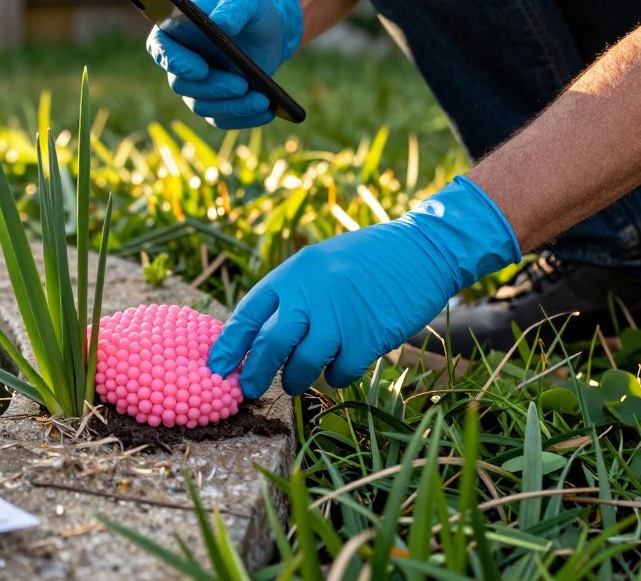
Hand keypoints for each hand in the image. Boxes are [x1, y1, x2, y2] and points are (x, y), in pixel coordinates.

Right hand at [146, 0, 302, 128]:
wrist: (270, 29)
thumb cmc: (250, 7)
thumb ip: (233, 7)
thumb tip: (220, 23)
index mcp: (176, 31)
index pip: (160, 48)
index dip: (174, 62)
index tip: (200, 69)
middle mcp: (181, 62)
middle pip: (183, 84)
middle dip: (213, 88)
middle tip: (241, 85)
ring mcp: (197, 86)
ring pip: (202, 106)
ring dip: (232, 106)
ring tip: (262, 100)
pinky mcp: (216, 102)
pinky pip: (222, 119)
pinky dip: (244, 118)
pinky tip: (267, 112)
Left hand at [207, 176, 520, 396]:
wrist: (423, 250)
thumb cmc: (368, 258)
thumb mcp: (320, 263)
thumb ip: (293, 294)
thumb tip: (260, 336)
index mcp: (293, 273)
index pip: (248, 313)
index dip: (230, 344)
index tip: (216, 367)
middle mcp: (310, 295)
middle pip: (270, 345)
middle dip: (256, 372)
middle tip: (249, 390)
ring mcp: (340, 317)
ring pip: (303, 365)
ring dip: (296, 379)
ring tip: (296, 382)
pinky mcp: (368, 337)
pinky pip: (340, 372)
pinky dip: (335, 377)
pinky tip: (338, 370)